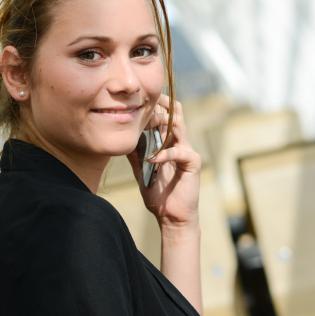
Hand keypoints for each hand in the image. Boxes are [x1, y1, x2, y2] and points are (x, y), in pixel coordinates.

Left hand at [127, 94, 201, 229]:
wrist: (170, 216)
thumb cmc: (157, 192)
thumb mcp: (140, 168)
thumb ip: (134, 152)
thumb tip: (122, 137)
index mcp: (168, 141)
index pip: (166, 113)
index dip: (155, 104)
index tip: (138, 99)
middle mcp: (179, 142)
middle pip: (175, 113)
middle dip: (160, 106)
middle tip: (143, 106)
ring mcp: (187, 150)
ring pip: (178, 126)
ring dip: (162, 122)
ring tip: (147, 124)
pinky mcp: (192, 163)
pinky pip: (179, 152)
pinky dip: (163, 154)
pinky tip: (151, 159)